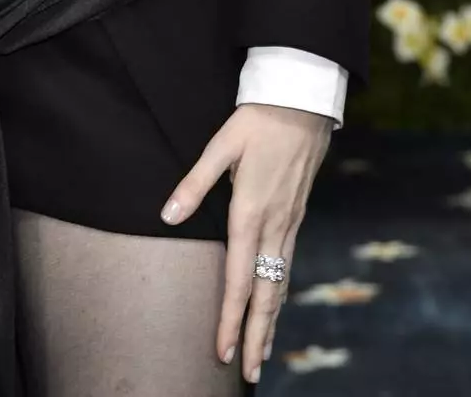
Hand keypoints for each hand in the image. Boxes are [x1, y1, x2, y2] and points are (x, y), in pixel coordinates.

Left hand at [163, 103, 331, 381]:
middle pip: (265, 294)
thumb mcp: (220, 145)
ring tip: (262, 354)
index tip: (221, 351)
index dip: (229, 319)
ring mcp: (289, 223)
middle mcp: (273, 226)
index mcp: (249, 212)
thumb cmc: (258, 119)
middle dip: (255, 336)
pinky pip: (288, 266)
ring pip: (280, 284)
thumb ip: (193, 183)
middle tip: (248, 374)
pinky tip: (275, 306)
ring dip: (270, 322)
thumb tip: (167, 216)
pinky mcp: (296, 216)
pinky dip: (280, 295)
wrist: (304, 101)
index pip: (237, 279)